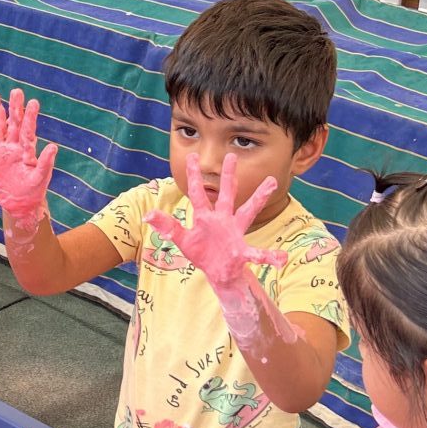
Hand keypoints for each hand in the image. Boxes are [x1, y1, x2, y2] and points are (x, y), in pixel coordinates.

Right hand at [0, 90, 57, 227]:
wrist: (22, 204)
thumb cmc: (34, 191)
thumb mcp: (40, 178)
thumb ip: (45, 162)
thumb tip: (53, 146)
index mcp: (26, 151)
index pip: (27, 130)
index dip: (30, 116)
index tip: (32, 101)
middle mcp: (14, 148)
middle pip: (13, 124)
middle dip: (14, 107)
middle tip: (16, 91)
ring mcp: (1, 154)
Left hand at [148, 155, 287, 293]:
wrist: (219, 271)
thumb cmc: (202, 252)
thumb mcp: (182, 239)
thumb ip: (167, 226)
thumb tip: (146, 215)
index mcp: (206, 217)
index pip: (197, 193)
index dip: (194, 176)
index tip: (192, 156)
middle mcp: (223, 220)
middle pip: (226, 194)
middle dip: (228, 176)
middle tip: (232, 156)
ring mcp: (235, 233)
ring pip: (248, 212)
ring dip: (259, 198)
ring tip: (272, 180)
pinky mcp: (242, 252)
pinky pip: (257, 254)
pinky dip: (269, 257)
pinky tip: (279, 259)